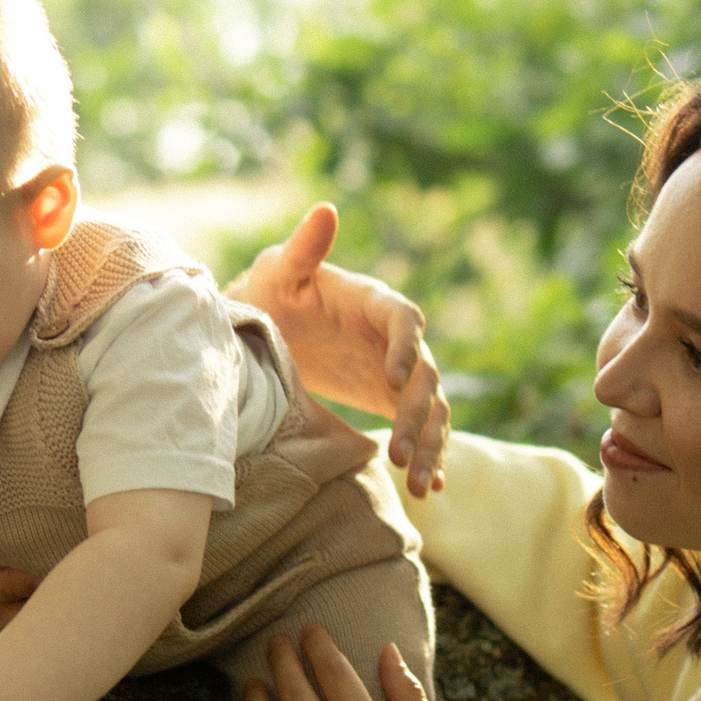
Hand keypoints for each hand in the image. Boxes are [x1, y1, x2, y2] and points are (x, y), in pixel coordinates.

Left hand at [229, 203, 449, 494]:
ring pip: (430, 410)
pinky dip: (429, 457)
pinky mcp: (393, 399)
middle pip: (423, 376)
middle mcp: (396, 338)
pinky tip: (430, 491)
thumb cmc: (271, 290)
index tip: (393, 378)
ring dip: (428, 447)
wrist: (269, 325)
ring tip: (418, 488)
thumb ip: (304, 248)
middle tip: (397, 455)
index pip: (404, 320)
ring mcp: (399, 372)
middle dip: (415, 417)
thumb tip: (325, 209)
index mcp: (373, 302)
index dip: (405, 346)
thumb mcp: (280, 270)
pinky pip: (421, 430)